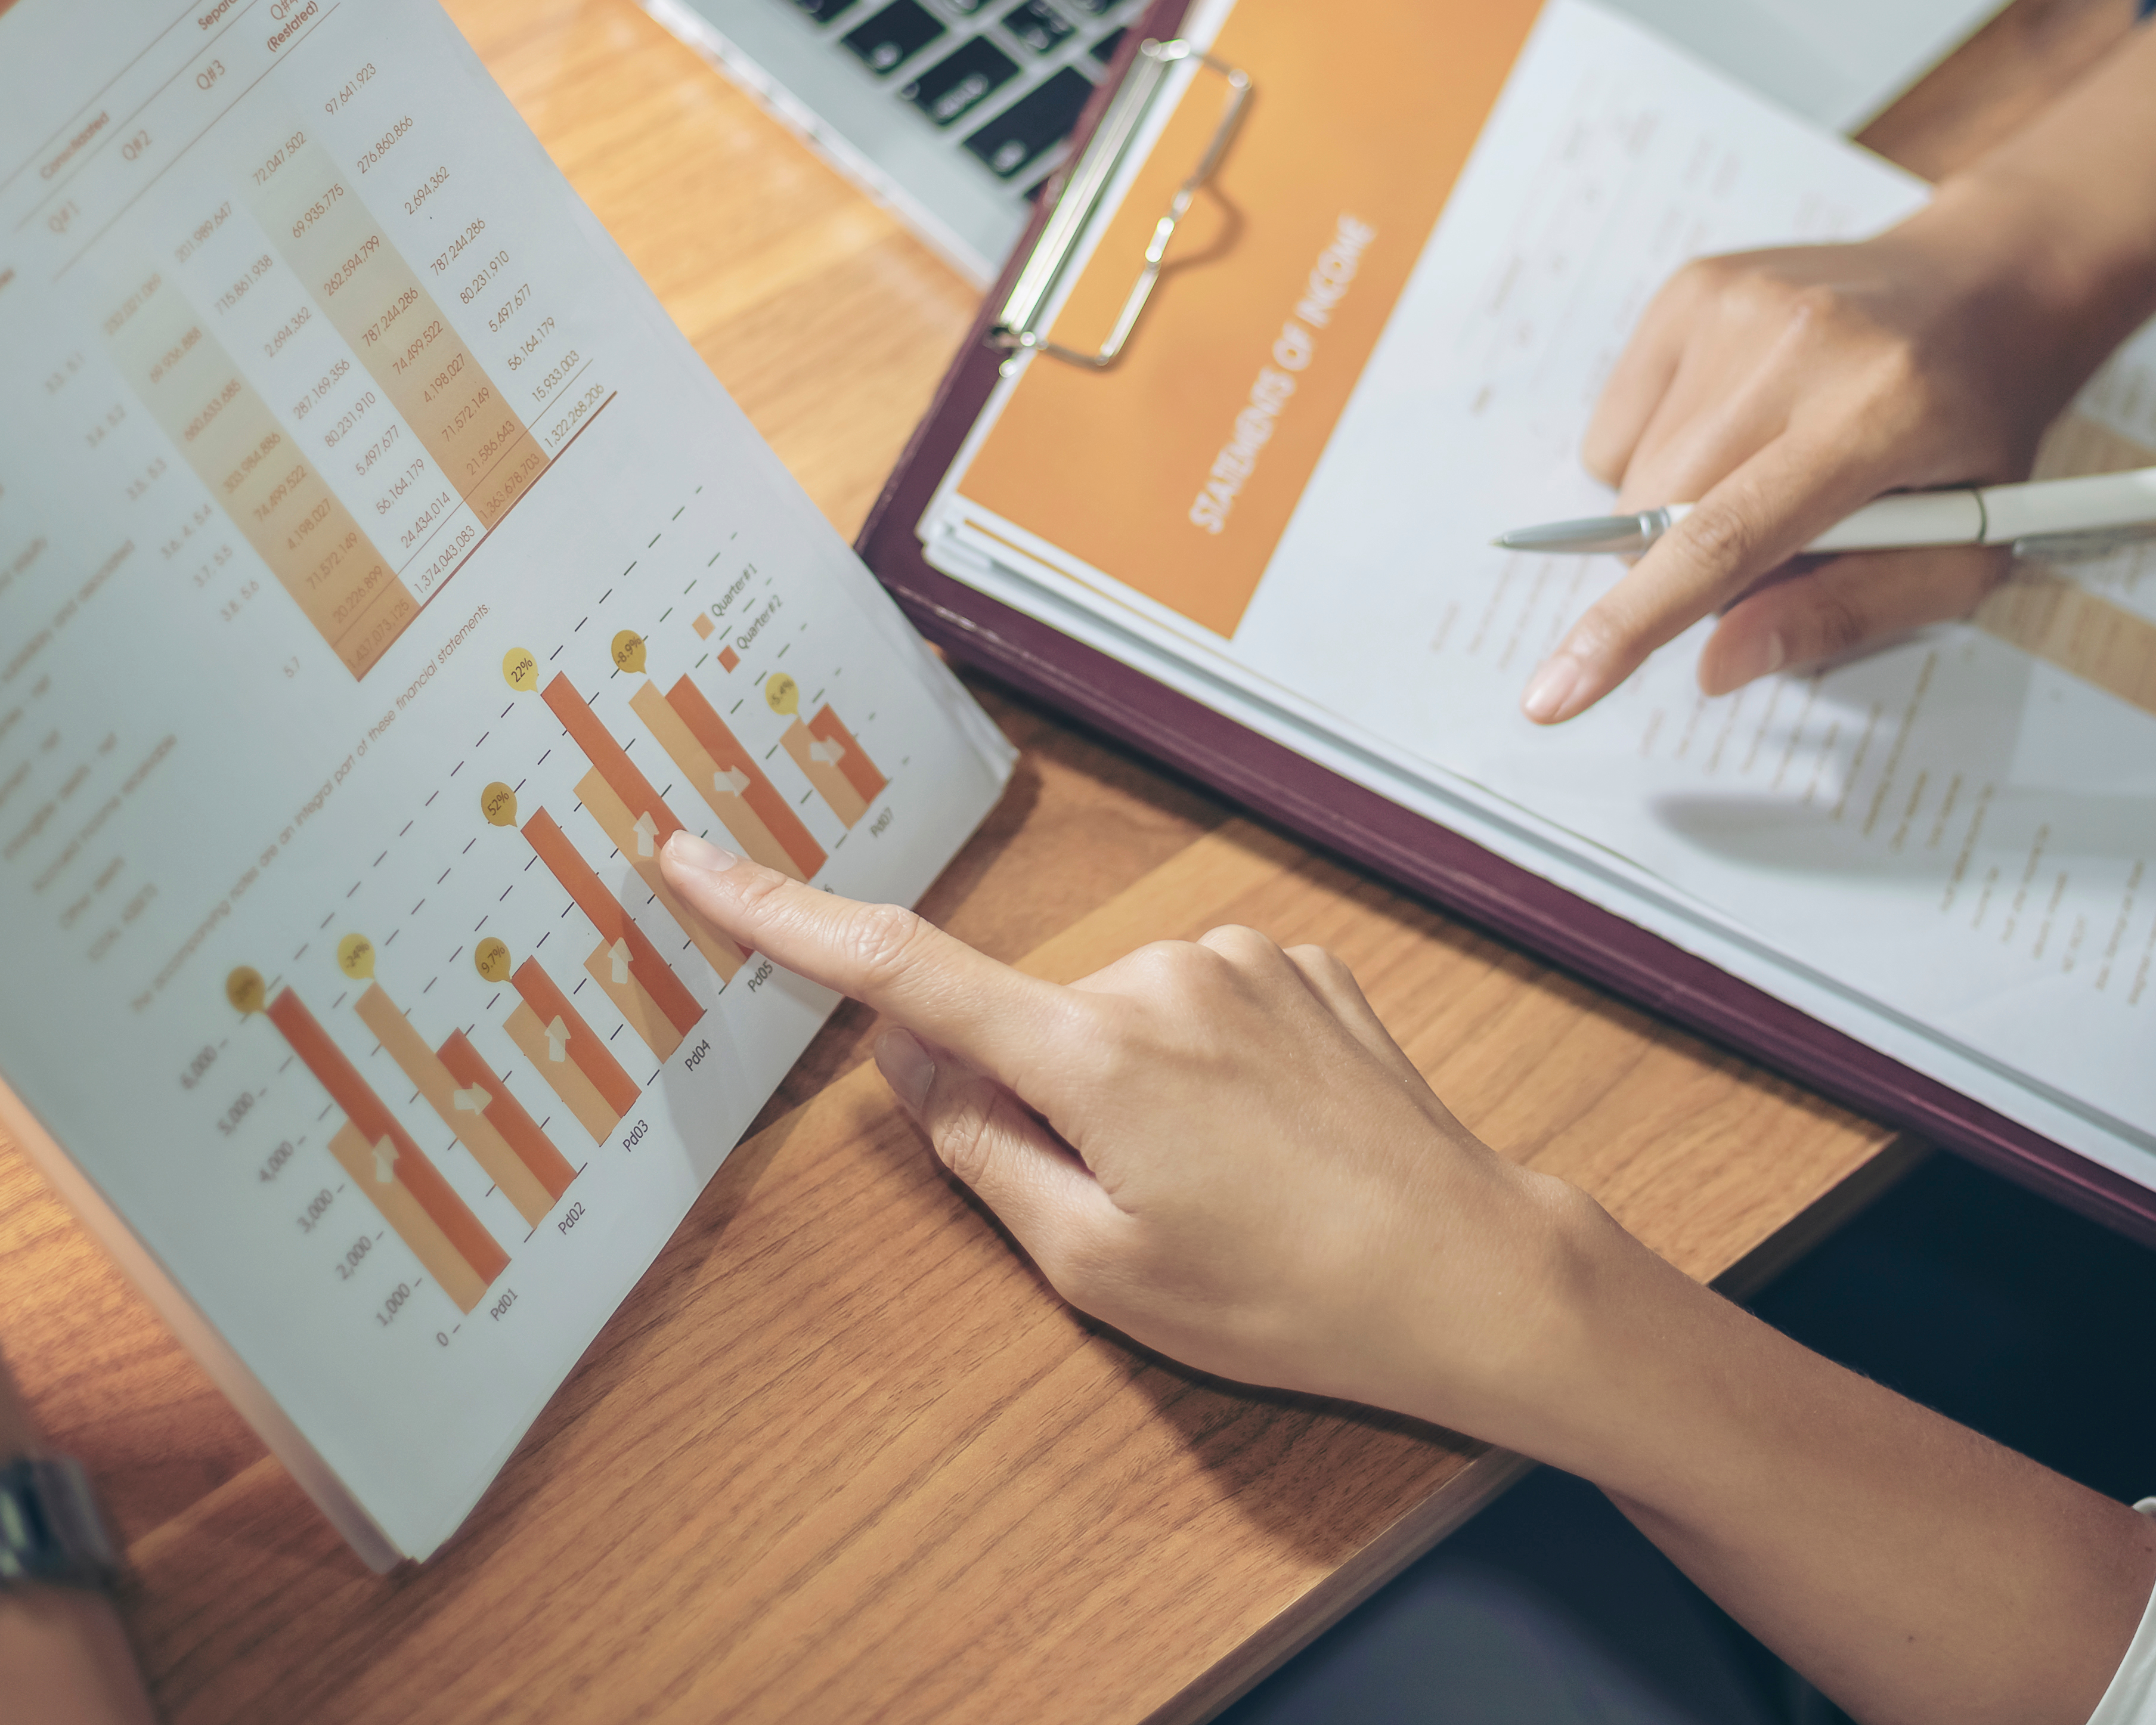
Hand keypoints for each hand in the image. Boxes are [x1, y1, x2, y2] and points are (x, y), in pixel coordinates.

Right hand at [655, 832, 1607, 1443]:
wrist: (1463, 1268)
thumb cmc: (1282, 1297)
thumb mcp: (1097, 1265)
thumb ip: (982, 1148)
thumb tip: (905, 1055)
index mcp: (1088, 1053)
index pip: (896, 971)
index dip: (780, 916)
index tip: (691, 858)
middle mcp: (1156, 976)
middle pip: (1031, 1031)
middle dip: (1049, 1106)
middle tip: (1148, 1213)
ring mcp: (1238, 961)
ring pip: (1120, 1024)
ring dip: (1138, 1093)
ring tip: (1231, 1188)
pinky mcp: (1302, 964)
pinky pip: (1203, 1010)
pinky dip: (1209, 1071)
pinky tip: (1274, 1144)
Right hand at [1524, 210, 2115, 724]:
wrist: (1984, 284)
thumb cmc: (1978, 431)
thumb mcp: (1963, 552)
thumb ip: (1842, 613)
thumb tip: (1715, 665)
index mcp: (1879, 413)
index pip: (1725, 537)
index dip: (1631, 626)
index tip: (1553, 695)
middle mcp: (1797, 342)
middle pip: (1659, 512)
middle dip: (1686, 568)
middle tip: (1777, 547)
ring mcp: (1735, 301)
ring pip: (1628, 474)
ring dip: (1678, 512)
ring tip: (1770, 469)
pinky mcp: (1693, 286)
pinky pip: (1616, 423)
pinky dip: (1657, 455)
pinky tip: (1738, 427)